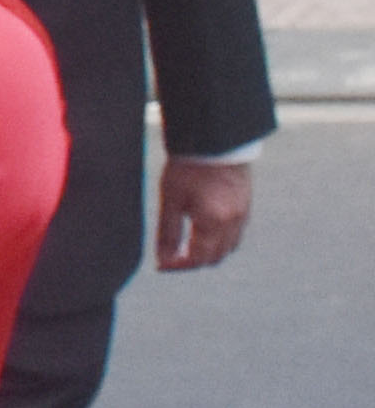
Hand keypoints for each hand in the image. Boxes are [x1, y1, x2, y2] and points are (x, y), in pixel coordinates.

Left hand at [153, 156, 252, 271]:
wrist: (216, 141)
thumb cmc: (189, 167)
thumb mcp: (171, 200)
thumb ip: (167, 232)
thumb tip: (162, 259)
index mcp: (214, 222)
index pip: (197, 258)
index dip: (178, 266)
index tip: (161, 265)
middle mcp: (234, 223)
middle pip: (215, 257)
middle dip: (192, 262)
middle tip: (170, 257)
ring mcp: (243, 215)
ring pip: (228, 248)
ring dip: (208, 253)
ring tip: (185, 246)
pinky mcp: (246, 206)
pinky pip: (235, 235)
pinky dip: (220, 241)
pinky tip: (203, 232)